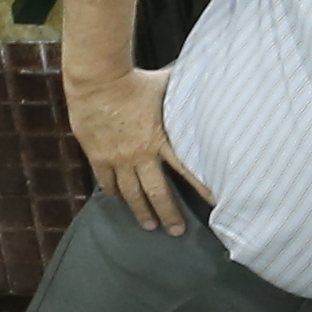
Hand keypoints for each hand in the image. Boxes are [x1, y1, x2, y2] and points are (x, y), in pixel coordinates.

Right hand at [67, 65, 196, 231]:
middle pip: (156, 193)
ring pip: (131, 194)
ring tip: (149, 225)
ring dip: (140, 211)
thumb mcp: (165, 85)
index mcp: (160, 139)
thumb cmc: (134, 79)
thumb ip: (183, 91)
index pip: (186, 170)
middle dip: (168, 214)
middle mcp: (140, 155)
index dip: (201, 187)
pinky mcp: (98, 156)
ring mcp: (117, 158)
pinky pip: (108, 182)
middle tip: (176, 231)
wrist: (98, 81)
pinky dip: (115, 193)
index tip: (214, 204)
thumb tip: (202, 82)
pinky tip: (120, 199)